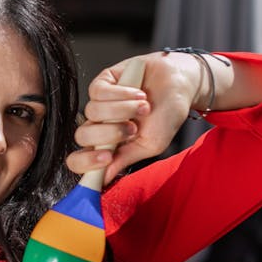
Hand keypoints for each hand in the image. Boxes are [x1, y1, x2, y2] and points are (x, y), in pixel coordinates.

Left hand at [66, 52, 204, 184]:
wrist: (181, 83)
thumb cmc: (167, 114)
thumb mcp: (151, 144)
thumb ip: (126, 158)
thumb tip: (104, 178)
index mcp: (109, 146)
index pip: (81, 160)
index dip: (86, 162)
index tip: (106, 158)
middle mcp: (101, 126)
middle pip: (82, 136)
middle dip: (109, 133)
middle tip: (133, 129)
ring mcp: (100, 104)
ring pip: (92, 112)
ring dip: (122, 110)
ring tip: (144, 107)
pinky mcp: (102, 83)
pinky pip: (98, 92)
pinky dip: (121, 93)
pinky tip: (138, 93)